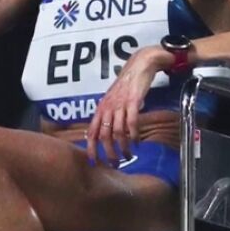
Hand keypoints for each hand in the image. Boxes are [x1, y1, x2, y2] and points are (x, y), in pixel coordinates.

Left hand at [86, 46, 167, 166]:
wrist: (138, 66)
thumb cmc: (125, 85)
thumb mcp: (111, 100)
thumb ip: (108, 115)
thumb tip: (105, 134)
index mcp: (101, 108)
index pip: (91, 132)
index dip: (91, 148)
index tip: (94, 162)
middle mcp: (107, 107)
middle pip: (104, 135)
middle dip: (109, 153)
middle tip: (115, 164)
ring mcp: (120, 104)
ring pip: (118, 131)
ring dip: (123, 147)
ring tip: (128, 156)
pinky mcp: (133, 101)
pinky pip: (132, 122)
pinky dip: (134, 134)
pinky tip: (137, 142)